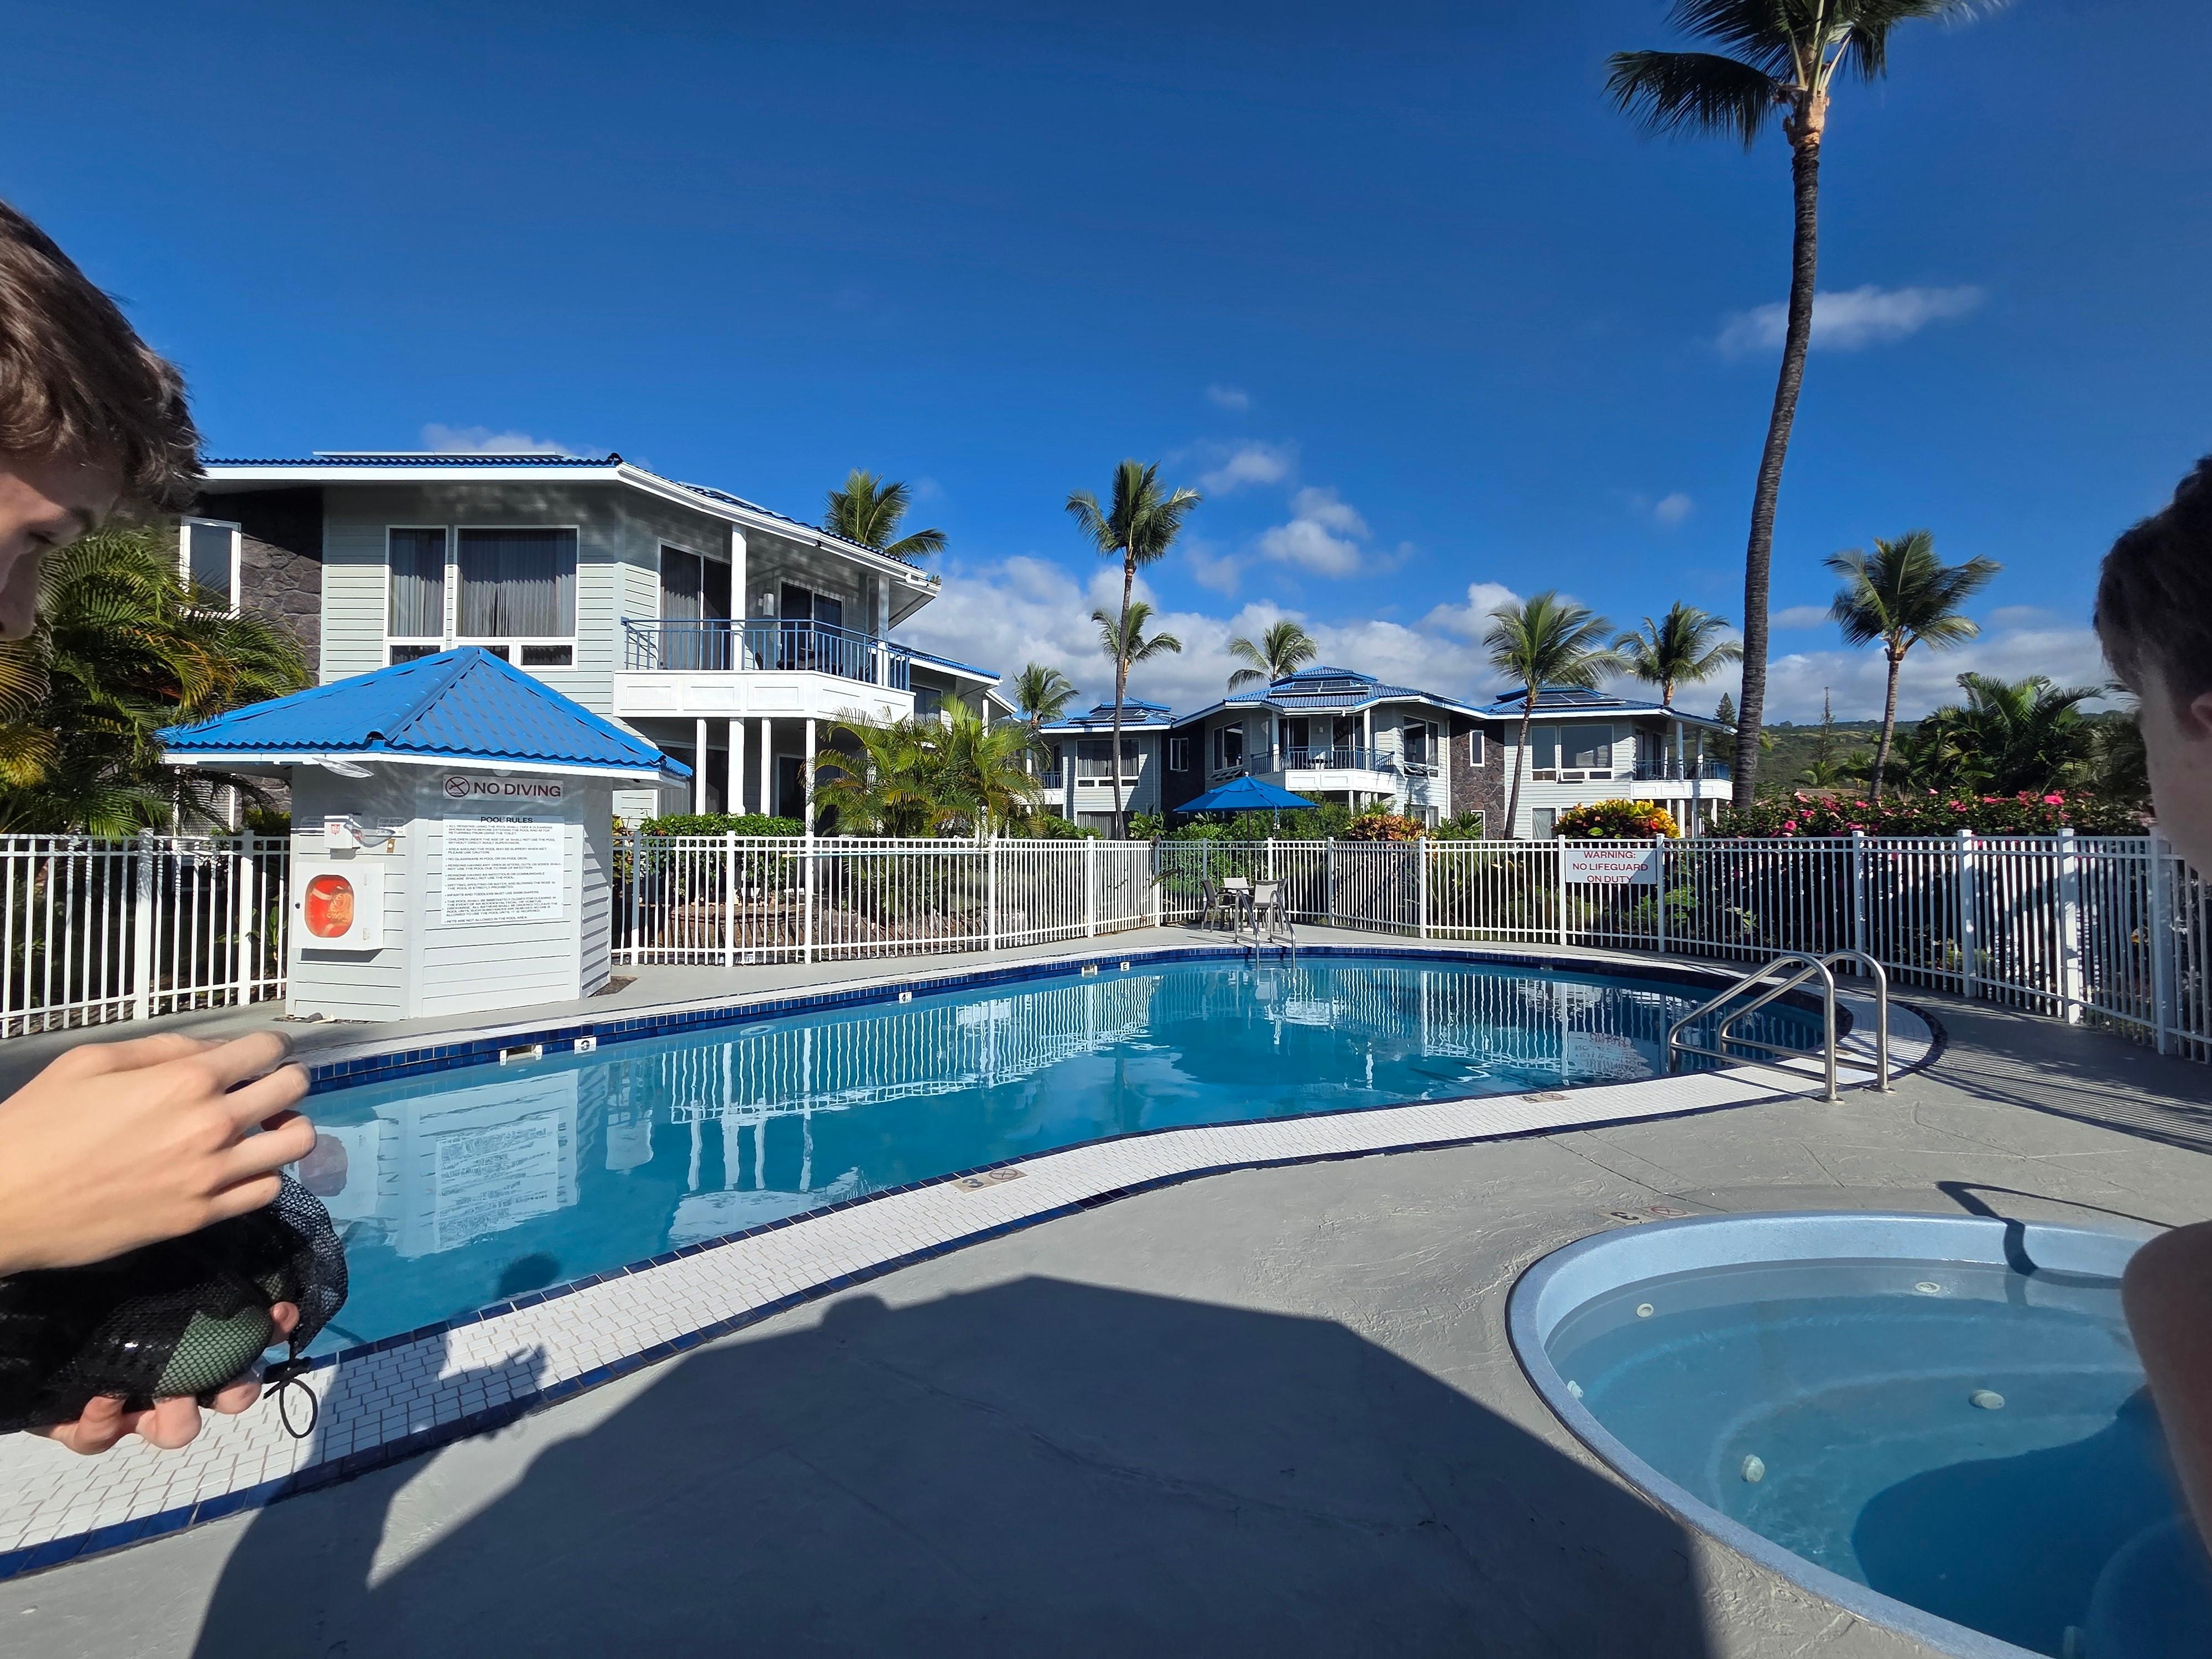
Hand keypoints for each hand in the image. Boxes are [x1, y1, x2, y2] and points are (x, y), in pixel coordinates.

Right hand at [0, 1031, 312, 1276]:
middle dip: (288, 1080)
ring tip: (265, 1128)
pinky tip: (242, 1168)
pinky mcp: (199, 1217)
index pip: (267, 1049)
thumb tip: (212, 1048)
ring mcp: (210, 1175)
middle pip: (293, 1090)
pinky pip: (267, 1192)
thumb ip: (161, 1049)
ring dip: (288, 1128)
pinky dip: (265, 1175)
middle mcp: (211, 1125)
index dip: (270, 1045)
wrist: (5, 1202)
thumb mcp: (90, 1062)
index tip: (263, 1052)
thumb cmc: (37, 1125)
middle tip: (269, 1086)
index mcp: (186, 1080)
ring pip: (295, 1144)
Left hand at [33, 1303, 300, 1454]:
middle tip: (227, 1381)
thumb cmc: (92, 1295)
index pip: (249, 1340)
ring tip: (161, 1396)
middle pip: (229, 1396)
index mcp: (196, 1345)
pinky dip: (105, 1421)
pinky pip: (102, 1438)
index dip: (271, 1331)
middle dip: (236, 1390)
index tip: (282, 1313)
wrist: (34, 1323)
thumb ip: (187, 1279)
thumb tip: (257, 1286)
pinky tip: (101, 1398)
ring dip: (177, 1417)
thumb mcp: (143, 1278)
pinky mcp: (91, 1429)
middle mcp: (176, 1380)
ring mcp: (135, 1408)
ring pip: (176, 1430)